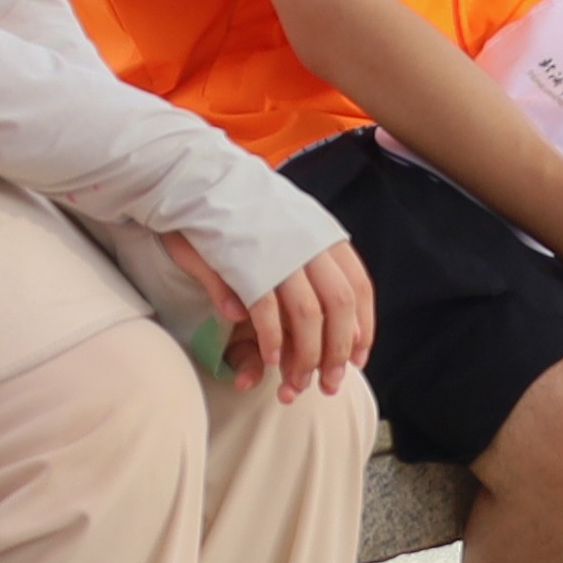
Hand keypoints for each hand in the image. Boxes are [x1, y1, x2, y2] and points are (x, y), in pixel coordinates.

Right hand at [165, 231, 376, 397]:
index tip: (358, 358)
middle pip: (340, 306)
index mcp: (324, 235)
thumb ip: (307, 272)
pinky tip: (269, 361)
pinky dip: (272, 340)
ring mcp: (280, 254)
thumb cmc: (242, 210)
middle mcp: (310, 243)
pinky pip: (267, 311)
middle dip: (337, 351)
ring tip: (297, 383)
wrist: (199, 178)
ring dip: (305, 355)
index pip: (359, 287)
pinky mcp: (247, 264)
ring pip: (308, 315)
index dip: (362, 326)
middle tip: (329, 384)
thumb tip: (322, 320)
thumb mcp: (286, 232)